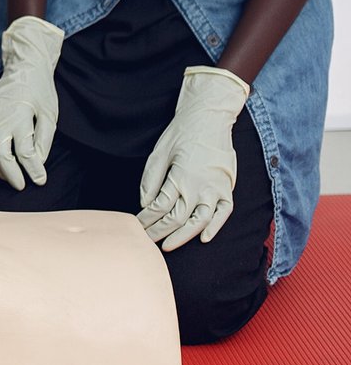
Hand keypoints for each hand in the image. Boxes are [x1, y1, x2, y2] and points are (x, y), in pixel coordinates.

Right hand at [0, 15, 64, 189]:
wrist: (22, 68)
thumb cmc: (39, 91)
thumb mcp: (50, 115)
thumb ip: (44, 140)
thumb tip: (37, 162)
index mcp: (20, 118)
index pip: (26, 153)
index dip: (33, 170)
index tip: (40, 180)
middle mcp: (0, 120)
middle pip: (1, 156)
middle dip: (12, 174)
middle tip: (21, 185)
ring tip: (7, 175)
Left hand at [138, 66, 247, 251]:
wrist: (209, 118)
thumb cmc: (180, 133)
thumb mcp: (158, 153)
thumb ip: (150, 180)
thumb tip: (144, 204)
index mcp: (180, 178)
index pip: (160, 208)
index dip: (147, 220)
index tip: (137, 228)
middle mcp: (199, 187)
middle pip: (177, 219)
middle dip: (160, 232)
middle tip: (147, 241)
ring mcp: (216, 189)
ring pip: (200, 221)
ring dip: (183, 236)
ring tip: (168, 246)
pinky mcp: (227, 187)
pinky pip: (224, 213)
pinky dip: (215, 227)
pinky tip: (204, 238)